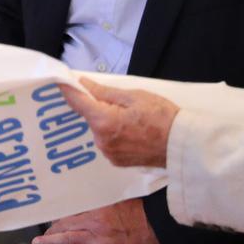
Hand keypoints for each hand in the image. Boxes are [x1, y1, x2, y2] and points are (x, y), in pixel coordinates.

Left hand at [32, 198, 166, 243]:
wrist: (163, 228)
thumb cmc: (149, 213)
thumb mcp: (127, 198)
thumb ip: (110, 199)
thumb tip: (101, 197)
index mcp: (100, 205)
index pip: (73, 209)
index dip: (61, 215)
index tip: (53, 217)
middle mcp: (95, 220)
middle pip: (66, 224)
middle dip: (52, 229)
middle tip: (42, 233)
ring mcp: (98, 236)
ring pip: (67, 238)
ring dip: (50, 241)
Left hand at [59, 77, 179, 167]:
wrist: (182, 146)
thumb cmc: (163, 117)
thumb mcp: (135, 96)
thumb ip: (105, 92)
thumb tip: (83, 83)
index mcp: (104, 122)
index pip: (76, 102)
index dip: (68, 89)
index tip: (61, 81)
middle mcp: (101, 141)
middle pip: (89, 117)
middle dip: (96, 107)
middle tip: (116, 101)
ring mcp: (108, 153)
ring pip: (98, 130)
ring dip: (106, 122)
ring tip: (129, 118)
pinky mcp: (116, 162)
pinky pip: (107, 142)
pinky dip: (113, 135)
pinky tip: (131, 131)